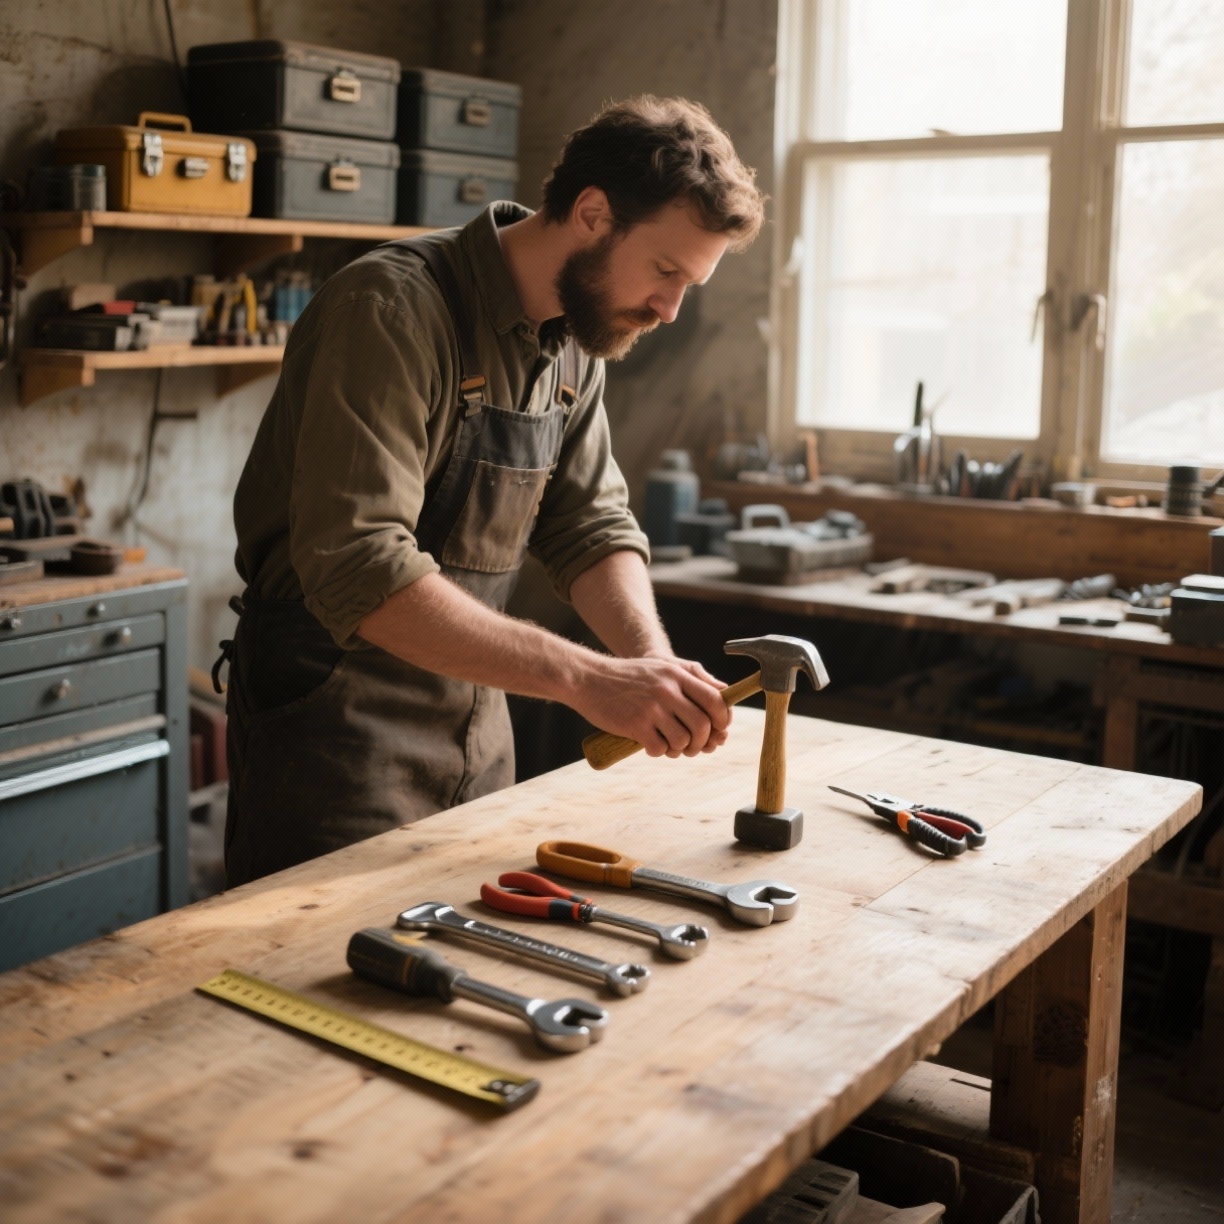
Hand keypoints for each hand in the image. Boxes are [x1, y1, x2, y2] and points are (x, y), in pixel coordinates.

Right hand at [574, 654, 731, 757]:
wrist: (589, 678)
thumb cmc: (630, 677)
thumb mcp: (663, 668)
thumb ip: (693, 679)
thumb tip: (724, 698)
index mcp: (677, 674)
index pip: (716, 700)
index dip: (722, 720)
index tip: (716, 729)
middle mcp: (667, 689)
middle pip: (703, 725)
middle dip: (702, 742)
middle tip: (692, 746)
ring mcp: (651, 707)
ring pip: (683, 740)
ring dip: (679, 749)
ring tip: (669, 745)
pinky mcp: (635, 724)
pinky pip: (659, 748)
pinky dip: (658, 752)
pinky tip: (650, 745)